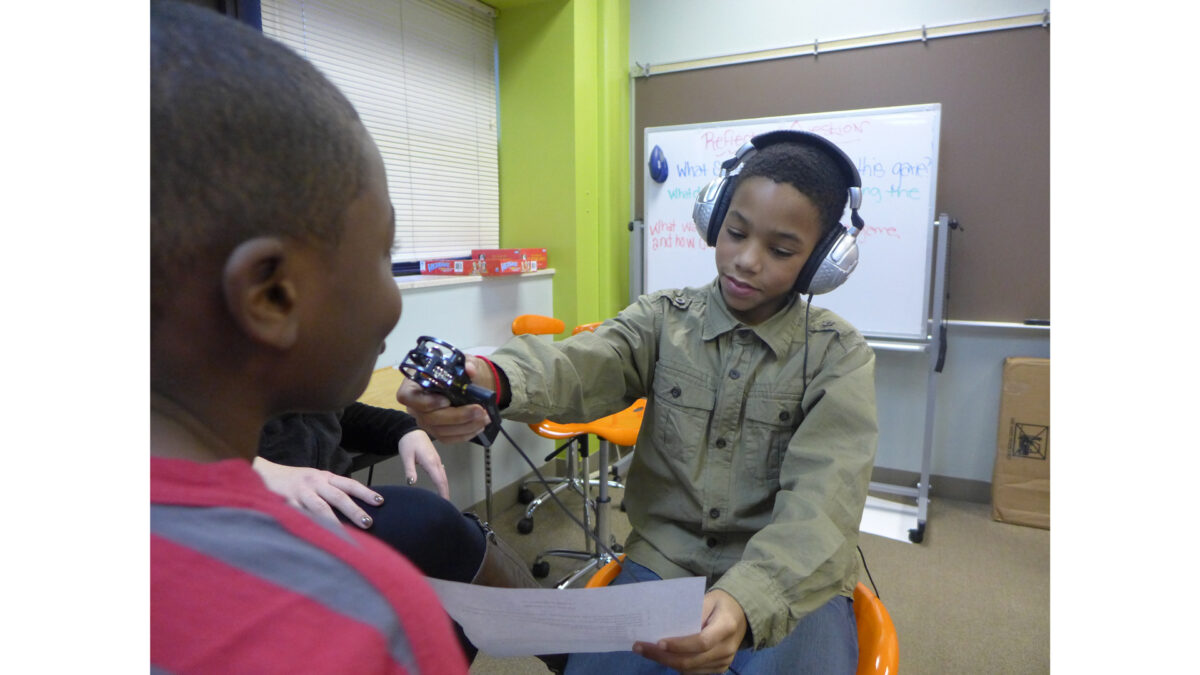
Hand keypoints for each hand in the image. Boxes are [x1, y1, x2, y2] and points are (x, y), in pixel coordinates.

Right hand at [252, 456, 382, 528]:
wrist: (262, 473)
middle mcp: (314, 482)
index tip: (380, 502)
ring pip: (320, 508)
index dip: (365, 492)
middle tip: (368, 523)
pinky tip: (318, 537)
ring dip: (334, 522)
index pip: (349, 484)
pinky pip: (299, 515)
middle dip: (354, 510)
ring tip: (346, 535)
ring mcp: (300, 492)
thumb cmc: (294, 480)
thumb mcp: (314, 480)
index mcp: (324, 477)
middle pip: (339, 497)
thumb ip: (330, 491)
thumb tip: (353, 509)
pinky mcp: (285, 502)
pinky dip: (309, 525)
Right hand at [396, 358, 492, 442]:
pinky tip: (479, 426)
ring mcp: (425, 420)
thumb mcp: (462, 361)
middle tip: (479, 410)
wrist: (466, 383)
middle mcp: (416, 405)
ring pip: (440, 431)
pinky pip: (449, 438)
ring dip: (466, 426)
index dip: (426, 402)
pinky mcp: (437, 431)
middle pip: (428, 418)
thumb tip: (470, 369)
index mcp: (413, 384)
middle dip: (457, 416)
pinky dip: (466, 434)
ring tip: (484, 417)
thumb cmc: (457, 371)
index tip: (446, 400)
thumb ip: (466, 363)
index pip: (406, 397)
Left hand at [398, 429, 449, 498]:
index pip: (439, 480)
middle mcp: (436, 462)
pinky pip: (441, 472)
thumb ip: (410, 470)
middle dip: (446, 492)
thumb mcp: (406, 457)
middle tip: (446, 504)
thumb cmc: (408, 443)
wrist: (412, 431)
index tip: (445, 502)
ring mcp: (437, 460)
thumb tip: (412, 483)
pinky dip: (442, 481)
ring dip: (445, 487)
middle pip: (444, 479)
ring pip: (443, 476)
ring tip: (444, 498)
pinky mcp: (435, 459)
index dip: (443, 492)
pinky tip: (441, 485)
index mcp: (430, 462)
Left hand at [632, 589, 747, 673]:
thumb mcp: (707, 599)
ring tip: (645, 652)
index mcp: (726, 627)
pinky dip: (676, 666)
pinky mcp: (720, 668)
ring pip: (690, 669)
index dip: (679, 645)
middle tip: (640, 648)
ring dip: (666, 662)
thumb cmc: (720, 604)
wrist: (741, 615)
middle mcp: (727, 648)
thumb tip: (666, 625)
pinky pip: (694, 672)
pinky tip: (661, 656)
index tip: (659, 642)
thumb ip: (691, 612)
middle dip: (663, 656)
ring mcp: (724, 662)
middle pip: (692, 660)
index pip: (701, 642)